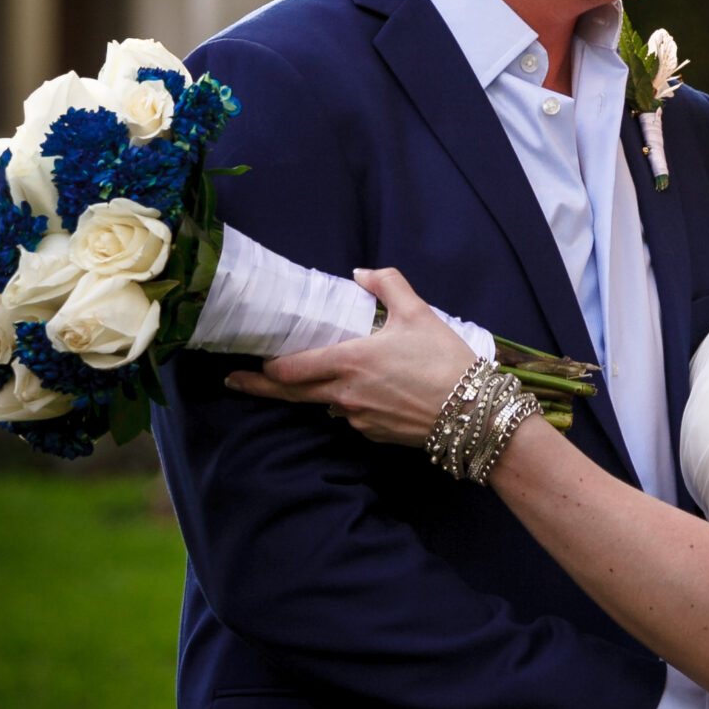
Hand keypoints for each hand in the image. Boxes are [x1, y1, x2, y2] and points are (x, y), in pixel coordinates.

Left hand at [225, 266, 467, 443]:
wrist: (474, 412)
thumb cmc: (443, 359)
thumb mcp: (418, 312)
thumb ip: (387, 284)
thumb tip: (360, 274)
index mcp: (349, 362)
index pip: (291, 369)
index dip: (265, 368)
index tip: (246, 364)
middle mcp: (344, 395)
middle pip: (290, 394)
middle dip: (259, 387)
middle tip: (234, 383)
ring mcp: (357, 419)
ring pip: (323, 404)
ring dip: (315, 392)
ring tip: (315, 377)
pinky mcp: (374, 435)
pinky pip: (350, 417)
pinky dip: (348, 403)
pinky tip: (367, 392)